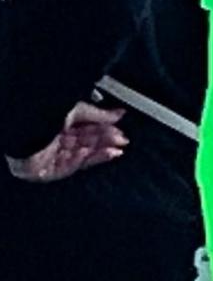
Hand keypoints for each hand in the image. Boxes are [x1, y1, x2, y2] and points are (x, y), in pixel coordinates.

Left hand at [7, 102, 129, 182]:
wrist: (24, 132)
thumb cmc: (42, 118)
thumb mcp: (77, 110)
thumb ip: (99, 115)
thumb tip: (118, 114)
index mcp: (59, 124)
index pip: (87, 130)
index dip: (105, 131)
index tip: (119, 132)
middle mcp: (55, 140)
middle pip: (86, 144)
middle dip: (105, 143)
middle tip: (121, 142)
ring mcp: (52, 156)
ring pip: (81, 157)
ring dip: (99, 154)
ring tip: (114, 151)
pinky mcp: (48, 170)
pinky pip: (68, 167)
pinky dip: (79, 160)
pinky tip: (86, 153)